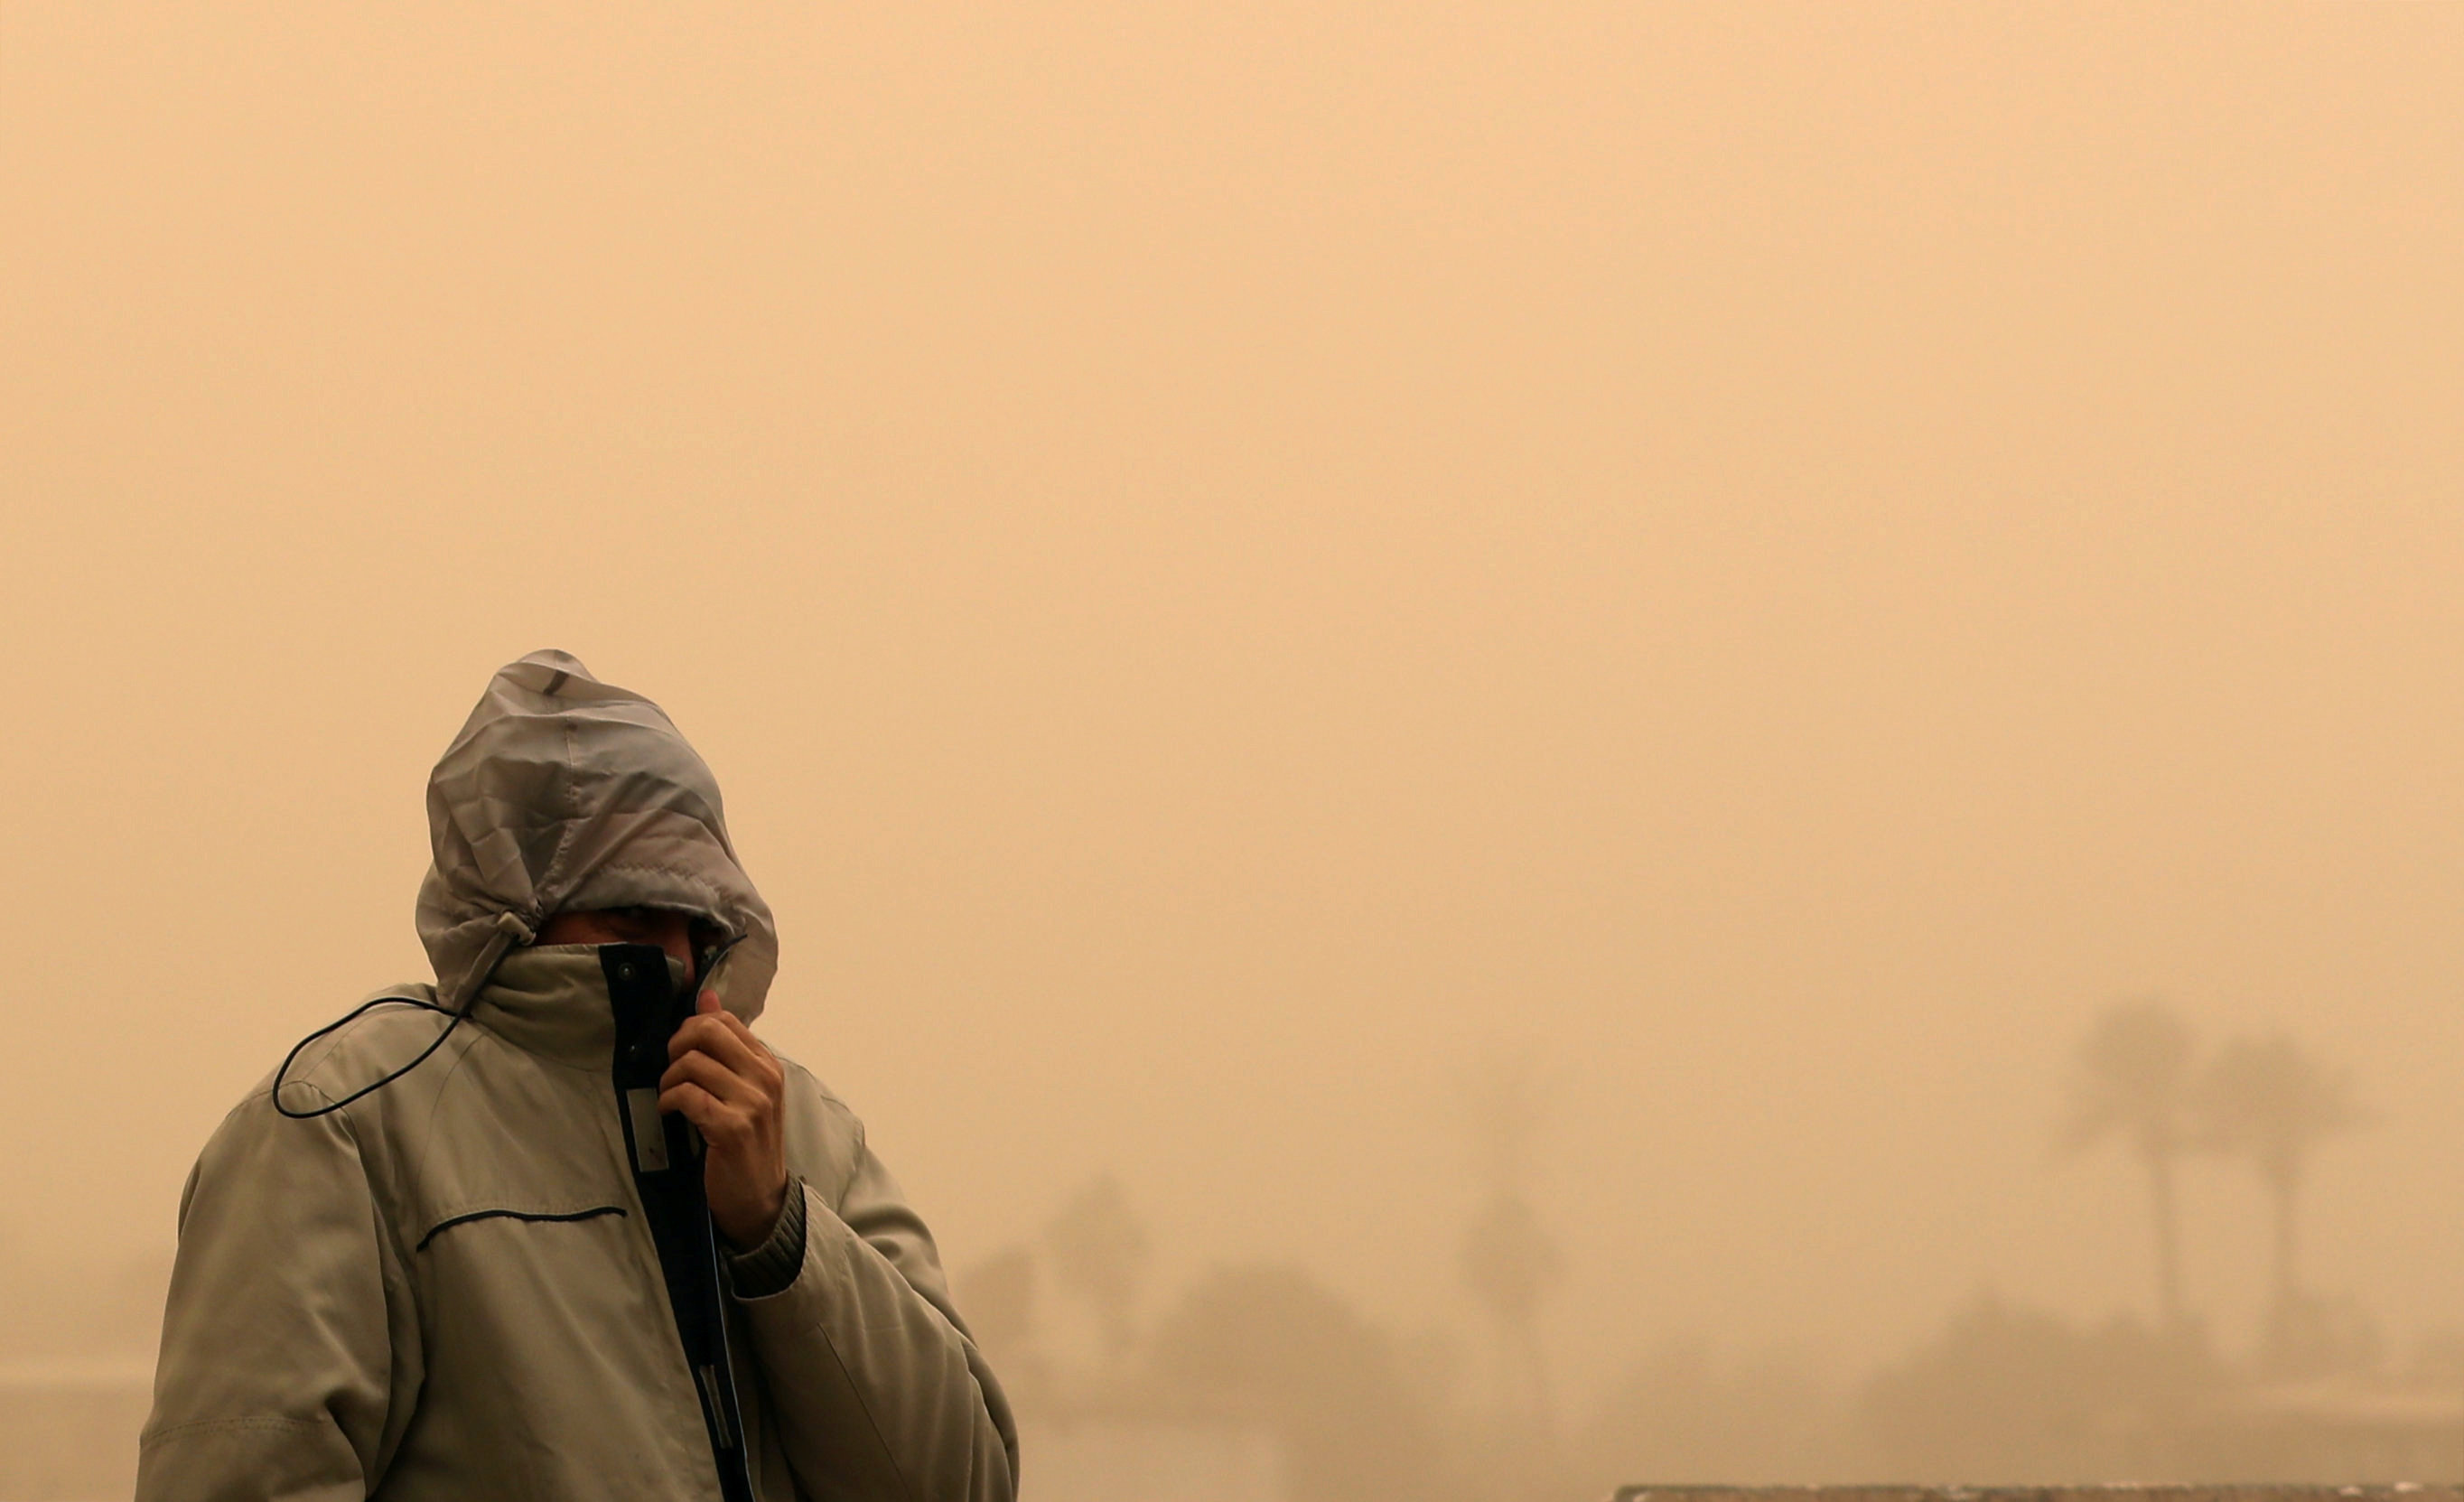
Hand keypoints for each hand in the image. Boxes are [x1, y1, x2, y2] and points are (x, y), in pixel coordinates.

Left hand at [659, 988, 789, 1250]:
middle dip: (677, 1046)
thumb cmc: (747, 1143)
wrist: (759, 1198)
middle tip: (672, 1071)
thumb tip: (707, 996)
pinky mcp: (731, 1127)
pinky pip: (688, 1096)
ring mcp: (751, 1102)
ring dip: (669, 1080)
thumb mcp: (743, 1089)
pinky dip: (670, 1101)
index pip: (725, 1020)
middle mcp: (765, 1078)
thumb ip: (727, 1044)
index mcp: (768, 1064)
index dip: (691, 1030)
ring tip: (670, 1097)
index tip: (682, 1053)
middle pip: (706, 1031)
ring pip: (692, 1063)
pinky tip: (670, 1112)